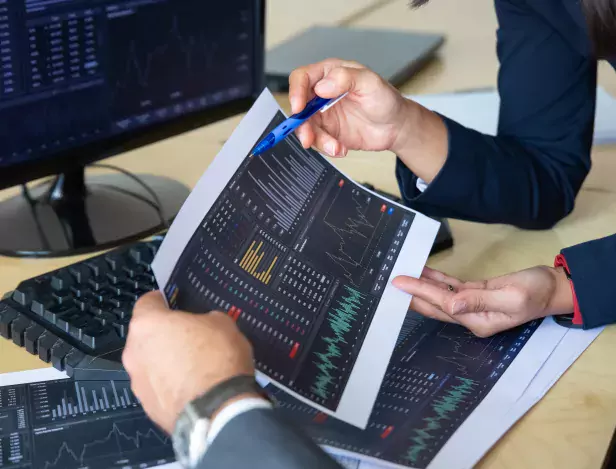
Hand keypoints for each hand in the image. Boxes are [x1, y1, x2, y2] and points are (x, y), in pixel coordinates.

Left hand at [122, 291, 255, 433]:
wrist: (218, 409)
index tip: (170, 302)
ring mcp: (138, 382)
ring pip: (150, 364)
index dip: (161, 301)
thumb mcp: (223, 323)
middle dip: (165, 335)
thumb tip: (204, 324)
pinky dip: (171, 386)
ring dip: (166, 362)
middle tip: (191, 338)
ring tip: (195, 368)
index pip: (146, 303)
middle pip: (146, 336)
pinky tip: (194, 388)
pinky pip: (159, 388)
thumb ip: (205, 319)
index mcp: (147, 324)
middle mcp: (134, 352)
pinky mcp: (148, 407)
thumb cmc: (217, 360)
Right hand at [288, 59, 447, 181]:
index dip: (296, 91)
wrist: (396, 126)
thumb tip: (321, 87)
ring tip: (335, 147)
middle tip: (309, 138)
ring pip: (306, 127)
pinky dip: (327, 148)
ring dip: (316, 140)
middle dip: (301, 124)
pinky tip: (341, 149)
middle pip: (298, 106)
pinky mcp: (328, 132)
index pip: (302, 77)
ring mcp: (323, 114)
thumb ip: (346, 79)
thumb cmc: (386, 99)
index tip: (299, 108)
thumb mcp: (370, 83)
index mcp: (329, 74)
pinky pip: (317, 141)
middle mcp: (322, 93)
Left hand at [392, 266, 573, 336]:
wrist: (552, 288)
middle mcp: (470, 316)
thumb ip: (480, 301)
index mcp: (477, 321)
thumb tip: (451, 305)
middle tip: (390, 283)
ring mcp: (471, 305)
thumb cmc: (536, 292)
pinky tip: (423, 271)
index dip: (419, 292)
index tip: (399, 283)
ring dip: (421, 285)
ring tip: (401, 274)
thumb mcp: (511, 297)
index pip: (442, 304)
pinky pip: (450, 287)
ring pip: (439, 295)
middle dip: (412, 294)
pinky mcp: (475, 293)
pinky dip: (436, 279)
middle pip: (434, 305)